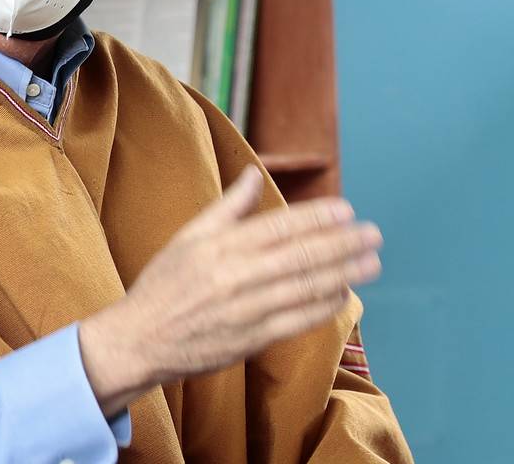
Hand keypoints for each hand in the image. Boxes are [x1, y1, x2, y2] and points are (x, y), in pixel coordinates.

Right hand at [78, 165, 382, 415]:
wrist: (140, 340)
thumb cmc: (164, 285)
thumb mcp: (188, 237)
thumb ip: (227, 207)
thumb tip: (254, 174)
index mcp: (218, 246)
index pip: (279, 226)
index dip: (317, 218)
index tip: (345, 211)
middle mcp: (234, 276)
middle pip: (299, 256)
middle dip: (342, 244)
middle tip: (372, 234)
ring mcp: (245, 310)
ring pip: (305, 288)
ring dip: (343, 273)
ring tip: (371, 262)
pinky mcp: (251, 339)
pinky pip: (297, 320)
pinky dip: (323, 307)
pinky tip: (343, 294)